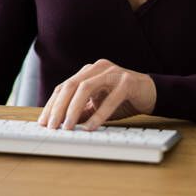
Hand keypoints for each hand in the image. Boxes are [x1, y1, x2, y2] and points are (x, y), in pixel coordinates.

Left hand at [37, 59, 156, 130]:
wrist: (152, 93)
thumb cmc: (122, 100)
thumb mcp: (97, 107)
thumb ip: (81, 112)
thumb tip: (61, 125)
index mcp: (88, 72)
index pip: (63, 87)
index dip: (52, 105)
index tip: (43, 123)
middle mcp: (97, 68)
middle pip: (70, 86)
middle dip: (58, 107)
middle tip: (52, 126)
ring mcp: (112, 73)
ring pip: (85, 88)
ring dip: (73, 109)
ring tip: (67, 127)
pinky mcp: (127, 82)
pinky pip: (109, 99)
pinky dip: (99, 115)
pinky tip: (90, 127)